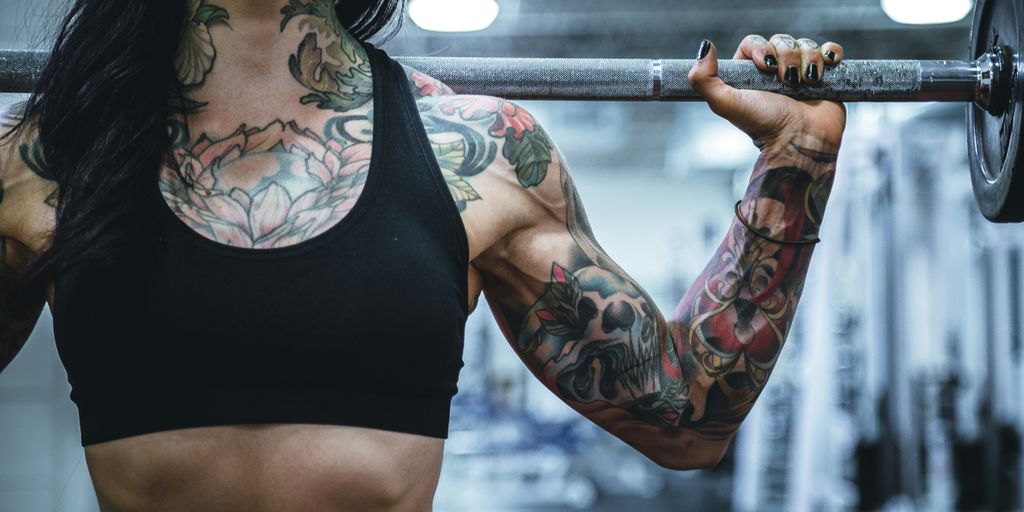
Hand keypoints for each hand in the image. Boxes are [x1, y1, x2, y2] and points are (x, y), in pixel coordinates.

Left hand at [688, 35, 846, 149]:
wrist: (800, 141)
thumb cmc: (764, 125)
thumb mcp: (726, 104)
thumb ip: (704, 80)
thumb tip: (705, 47)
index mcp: (750, 75)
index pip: (754, 42)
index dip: (761, 48)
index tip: (766, 66)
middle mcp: (775, 73)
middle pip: (781, 40)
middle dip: (786, 56)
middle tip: (788, 82)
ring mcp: (800, 73)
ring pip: (805, 45)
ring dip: (807, 60)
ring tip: (806, 84)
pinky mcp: (825, 77)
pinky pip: (829, 50)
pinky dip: (830, 54)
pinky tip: (825, 68)